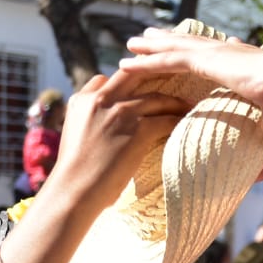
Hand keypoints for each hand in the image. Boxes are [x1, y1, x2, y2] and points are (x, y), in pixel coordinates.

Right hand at [42, 71, 188, 211]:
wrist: (74, 190)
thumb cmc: (74, 174)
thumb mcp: (74, 137)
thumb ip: (89, 122)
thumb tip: (104, 129)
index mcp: (82, 100)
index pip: (105, 79)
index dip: (123, 82)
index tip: (139, 86)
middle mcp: (100, 100)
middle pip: (133, 75)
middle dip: (154, 72)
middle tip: (174, 75)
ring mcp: (120, 112)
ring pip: (156, 97)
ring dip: (175, 101)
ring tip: (188, 104)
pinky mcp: (138, 129)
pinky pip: (166, 119)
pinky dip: (179, 120)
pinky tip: (188, 123)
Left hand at [120, 35, 262, 179]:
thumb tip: (254, 178)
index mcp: (243, 69)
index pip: (216, 59)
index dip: (200, 57)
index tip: (186, 56)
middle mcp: (226, 56)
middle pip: (187, 48)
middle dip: (166, 45)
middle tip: (144, 44)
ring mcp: (215, 56)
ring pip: (173, 50)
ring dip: (149, 50)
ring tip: (130, 45)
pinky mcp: (208, 60)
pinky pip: (168, 61)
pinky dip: (146, 63)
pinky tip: (126, 63)